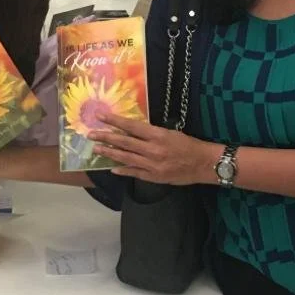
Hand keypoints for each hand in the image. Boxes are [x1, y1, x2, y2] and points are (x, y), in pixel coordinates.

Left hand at [88, 113, 208, 184]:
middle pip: (124, 142)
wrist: (204, 164)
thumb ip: (152, 133)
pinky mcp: (154, 177)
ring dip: (110, 153)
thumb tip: (133, 130)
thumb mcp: (171, 133)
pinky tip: (112, 168)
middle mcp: (152, 149)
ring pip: (126, 157)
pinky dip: (123, 170)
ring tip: (97, 149)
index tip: (101, 117)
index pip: (131, 126)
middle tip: (91, 134)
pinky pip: (135, 173)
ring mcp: (152, 165)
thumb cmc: (189, 145)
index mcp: (157, 135)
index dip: (115, 121)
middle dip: (106, 137)